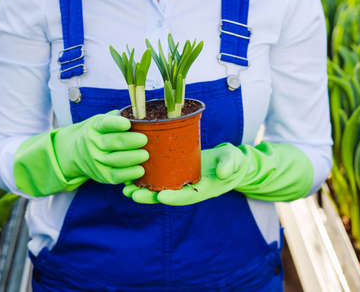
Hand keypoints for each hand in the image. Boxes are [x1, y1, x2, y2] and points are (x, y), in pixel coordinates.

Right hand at [54, 110, 148, 184]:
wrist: (76, 153)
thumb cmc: (100, 134)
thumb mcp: (103, 121)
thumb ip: (119, 118)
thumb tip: (144, 115)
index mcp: (95, 127)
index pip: (105, 124)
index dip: (116, 124)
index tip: (127, 124)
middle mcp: (93, 143)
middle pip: (111, 142)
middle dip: (130, 141)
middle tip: (144, 140)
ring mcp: (97, 160)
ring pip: (114, 160)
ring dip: (132, 158)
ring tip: (145, 155)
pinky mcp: (102, 175)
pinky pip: (116, 176)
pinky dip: (129, 174)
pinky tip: (140, 170)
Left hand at [123, 144, 247, 204]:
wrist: (227, 162)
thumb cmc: (231, 161)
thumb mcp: (233, 161)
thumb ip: (229, 165)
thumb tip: (222, 172)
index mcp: (202, 190)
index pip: (187, 197)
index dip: (174, 198)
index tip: (161, 196)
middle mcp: (188, 189)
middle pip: (166, 196)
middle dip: (149, 197)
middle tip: (133, 194)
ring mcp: (179, 183)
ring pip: (158, 189)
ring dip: (141, 190)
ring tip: (125, 189)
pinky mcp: (174, 174)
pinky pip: (157, 179)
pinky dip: (143, 180)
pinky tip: (129, 176)